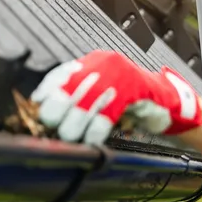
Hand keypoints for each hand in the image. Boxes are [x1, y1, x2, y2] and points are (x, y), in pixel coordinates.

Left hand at [31, 50, 201, 144]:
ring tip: (69, 136)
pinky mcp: (133, 90)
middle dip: (57, 111)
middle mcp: (103, 64)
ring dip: (75, 124)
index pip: (61, 74)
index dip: (46, 92)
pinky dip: (96, 130)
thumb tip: (45, 110)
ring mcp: (119, 75)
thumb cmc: (130, 101)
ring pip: (86, 103)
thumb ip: (78, 97)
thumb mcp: (100, 94)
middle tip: (52, 128)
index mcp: (93, 62)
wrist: (165, 101)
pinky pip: (106, 114)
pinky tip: (92, 139)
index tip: (35, 108)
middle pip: (69, 87)